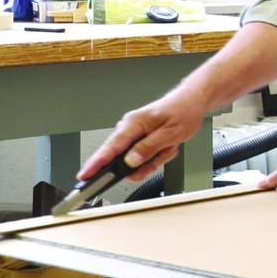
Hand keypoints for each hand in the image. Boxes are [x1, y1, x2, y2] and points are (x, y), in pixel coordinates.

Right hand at [81, 91, 208, 183]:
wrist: (192, 101)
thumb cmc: (183, 111)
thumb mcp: (170, 133)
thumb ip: (149, 148)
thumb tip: (130, 161)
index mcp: (133, 123)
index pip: (110, 147)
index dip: (95, 164)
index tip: (84, 176)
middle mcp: (130, 128)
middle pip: (121, 157)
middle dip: (139, 165)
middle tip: (154, 162)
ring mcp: (134, 133)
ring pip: (136, 160)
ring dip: (154, 159)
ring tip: (168, 147)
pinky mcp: (141, 138)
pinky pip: (144, 156)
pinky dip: (158, 156)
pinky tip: (167, 147)